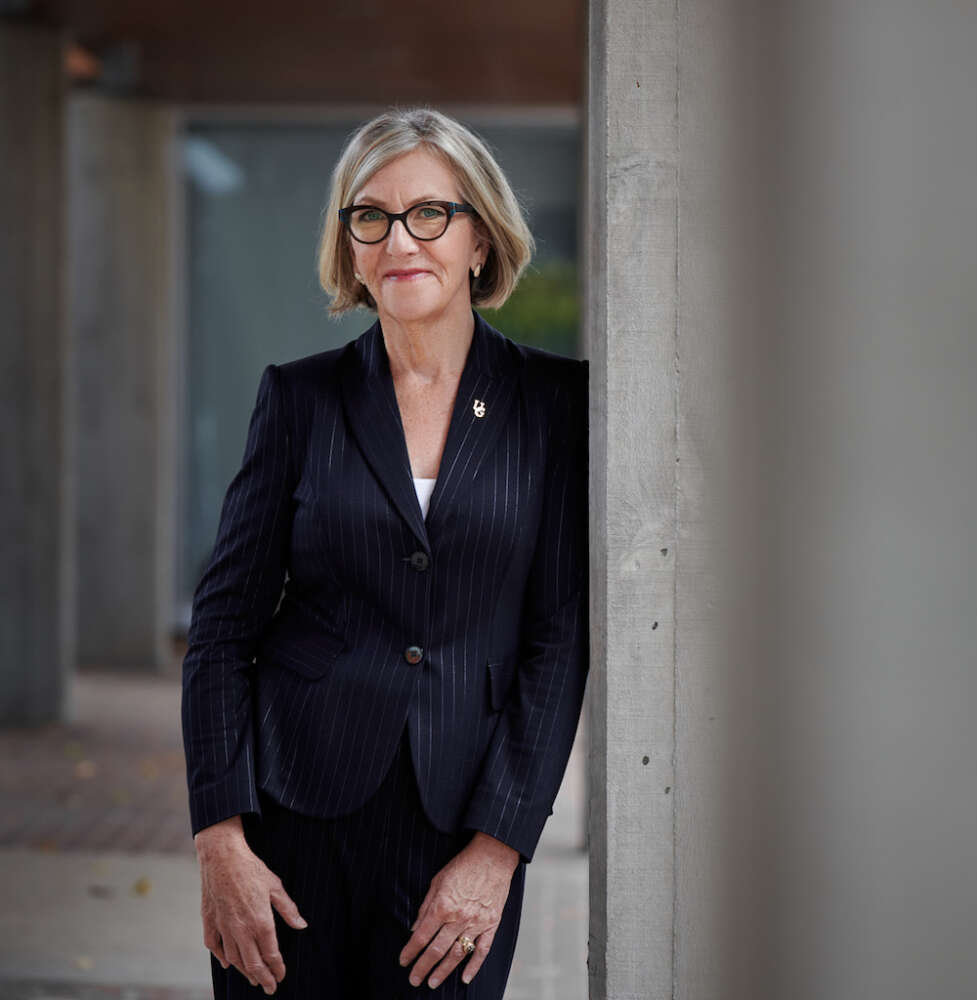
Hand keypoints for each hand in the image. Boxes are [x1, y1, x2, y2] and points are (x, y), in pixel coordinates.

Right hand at [195, 816, 307, 993]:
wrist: (222, 857)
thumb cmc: (251, 868)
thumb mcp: (276, 886)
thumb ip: (288, 909)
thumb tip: (302, 926)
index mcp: (260, 922)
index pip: (271, 954)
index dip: (277, 968)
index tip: (282, 976)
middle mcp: (241, 930)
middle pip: (253, 963)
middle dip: (263, 978)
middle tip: (270, 988)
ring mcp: (224, 927)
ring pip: (234, 958)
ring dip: (244, 971)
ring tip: (253, 978)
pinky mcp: (210, 921)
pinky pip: (215, 946)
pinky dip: (222, 957)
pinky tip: (227, 963)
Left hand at [398, 832, 519, 988]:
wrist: (493, 855)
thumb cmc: (464, 865)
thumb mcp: (437, 880)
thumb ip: (426, 906)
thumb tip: (415, 928)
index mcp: (443, 905)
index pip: (421, 936)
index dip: (410, 951)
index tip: (403, 961)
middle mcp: (458, 917)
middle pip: (436, 950)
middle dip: (423, 967)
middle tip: (414, 980)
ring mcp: (476, 922)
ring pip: (457, 954)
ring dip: (443, 971)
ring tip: (432, 983)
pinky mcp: (491, 923)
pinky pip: (482, 950)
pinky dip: (474, 966)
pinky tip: (464, 978)